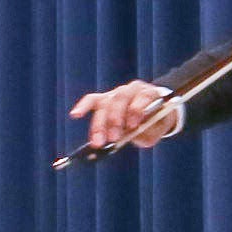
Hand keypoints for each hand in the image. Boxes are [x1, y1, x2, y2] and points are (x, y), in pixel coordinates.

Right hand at [67, 80, 183, 150]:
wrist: (156, 114)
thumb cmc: (156, 123)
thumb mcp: (156, 130)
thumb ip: (143, 134)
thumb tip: (123, 141)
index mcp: (150, 93)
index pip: (143, 97)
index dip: (136, 110)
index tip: (132, 126)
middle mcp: (132, 90)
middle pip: (120, 100)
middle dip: (115, 120)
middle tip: (113, 138)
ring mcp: (117, 93)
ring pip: (105, 103)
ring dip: (101, 123)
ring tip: (98, 141)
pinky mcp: (105, 98)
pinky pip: (92, 100)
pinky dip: (83, 107)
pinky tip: (75, 115)